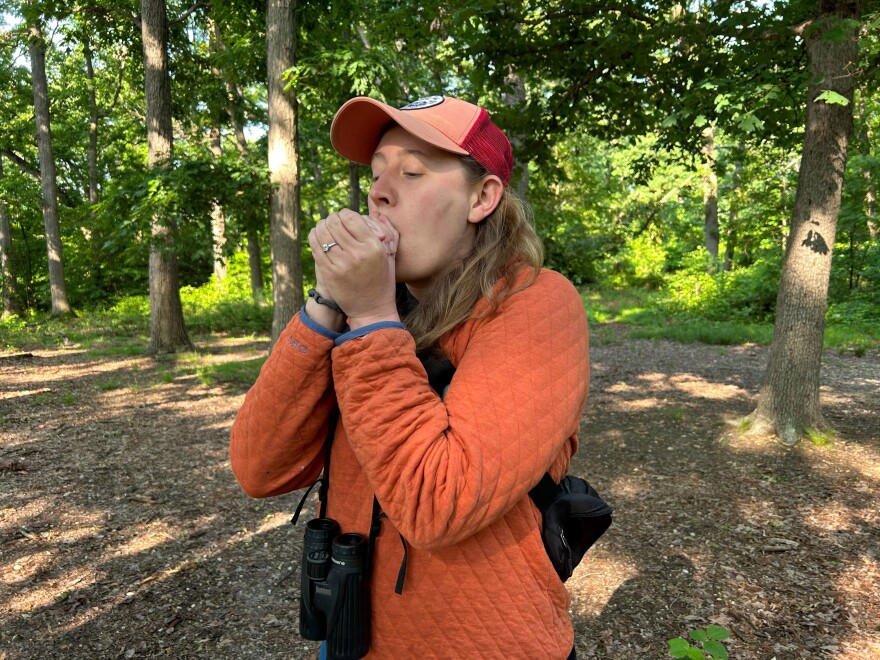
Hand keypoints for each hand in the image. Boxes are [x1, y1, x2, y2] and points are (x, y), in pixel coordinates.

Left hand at [308, 209, 399, 328]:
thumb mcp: (390, 257)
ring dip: (321, 226)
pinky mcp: (330, 273)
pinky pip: (316, 247)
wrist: (372, 310)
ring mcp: (342, 264)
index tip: (343, 217)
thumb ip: (387, 234)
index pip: (351, 218)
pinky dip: (314, 238)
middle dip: (331, 219)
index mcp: (374, 247)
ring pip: (322, 233)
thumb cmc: (383, 282)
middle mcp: (358, 253)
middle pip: (335, 223)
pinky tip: (317, 236)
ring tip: (323, 227)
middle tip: (332, 221)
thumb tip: (377, 215)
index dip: (344, 214)